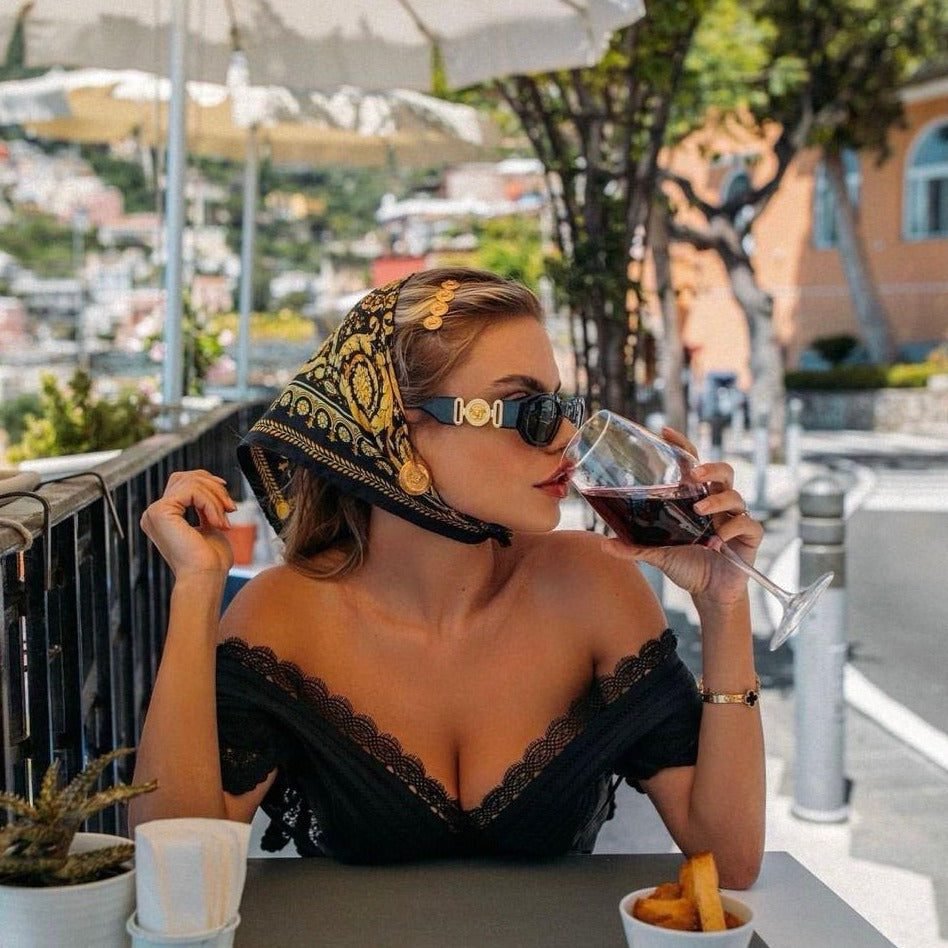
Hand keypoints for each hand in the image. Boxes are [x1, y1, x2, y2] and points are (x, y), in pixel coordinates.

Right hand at [140, 470, 236, 579]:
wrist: (205, 578)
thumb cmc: (211, 561)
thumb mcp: (209, 526)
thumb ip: (206, 508)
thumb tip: (215, 486)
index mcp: (164, 516)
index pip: (183, 483)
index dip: (208, 483)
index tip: (228, 501)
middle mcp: (154, 513)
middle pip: (185, 478)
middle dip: (213, 488)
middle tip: (231, 508)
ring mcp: (155, 512)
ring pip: (191, 483)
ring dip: (216, 499)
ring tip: (224, 521)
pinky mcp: (161, 512)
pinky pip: (192, 491)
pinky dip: (211, 504)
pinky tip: (218, 522)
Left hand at [600, 427, 763, 603]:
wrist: (709, 593)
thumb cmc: (685, 565)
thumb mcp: (657, 555)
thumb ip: (634, 548)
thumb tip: (604, 545)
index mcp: (696, 499)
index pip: (693, 464)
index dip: (682, 446)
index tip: (665, 431)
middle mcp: (717, 503)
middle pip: (723, 471)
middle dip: (710, 468)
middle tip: (694, 475)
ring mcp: (734, 518)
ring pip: (736, 495)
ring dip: (717, 500)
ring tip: (699, 510)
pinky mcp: (748, 537)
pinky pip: (748, 524)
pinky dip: (733, 528)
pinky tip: (718, 539)